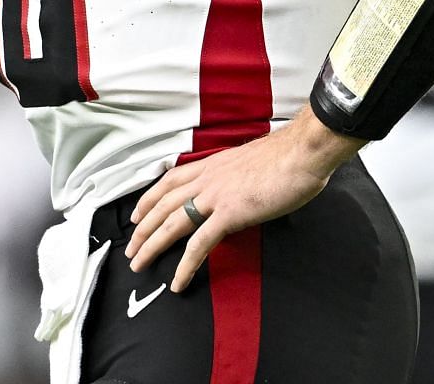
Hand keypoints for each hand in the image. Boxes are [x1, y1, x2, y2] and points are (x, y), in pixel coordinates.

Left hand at [126, 108, 361, 291]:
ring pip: (171, 223)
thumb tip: (241, 188)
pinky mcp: (228, 214)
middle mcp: (208, 178)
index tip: (137, 213)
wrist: (302, 152)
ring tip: (140, 264)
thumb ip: (240, 176)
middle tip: (130, 248)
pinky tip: (178, 281)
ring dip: (151, 245)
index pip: (170, 180)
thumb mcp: (254, 162)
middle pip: (163, 204)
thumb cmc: (288, 156)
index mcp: (214, 164)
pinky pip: (199, 244)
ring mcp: (215, 196)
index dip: (149, 198)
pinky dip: (185, 265)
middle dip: (142, 227)